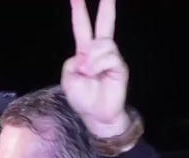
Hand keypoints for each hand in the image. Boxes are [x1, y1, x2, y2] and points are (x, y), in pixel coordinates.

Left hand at [61, 0, 129, 137]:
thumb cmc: (83, 98)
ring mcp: (112, 58)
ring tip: (87, 73)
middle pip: (104, 22)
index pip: (82, 26)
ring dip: (91, 59)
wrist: (96, 116)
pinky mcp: (120, 67)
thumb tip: (87, 54)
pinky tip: (94, 75)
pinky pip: (108, 57)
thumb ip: (72, 61)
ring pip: (102, 44)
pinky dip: (97, 65)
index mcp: (85, 51)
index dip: (79, 10)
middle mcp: (100, 51)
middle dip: (106, 5)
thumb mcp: (68, 78)